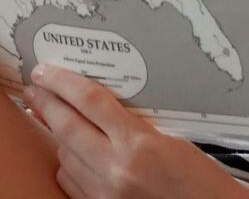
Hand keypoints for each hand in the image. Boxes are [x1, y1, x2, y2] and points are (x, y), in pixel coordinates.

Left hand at [24, 64, 248, 198]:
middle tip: (35, 88)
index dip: (65, 84)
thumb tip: (103, 109)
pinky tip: (73, 152)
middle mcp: (117, 169)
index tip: (48, 72)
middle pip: (68, 127)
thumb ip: (137, 125)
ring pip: (65, 155)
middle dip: (47, 104)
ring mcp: (104, 191)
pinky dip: (68, 162)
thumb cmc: (201, 178)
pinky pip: (70, 180)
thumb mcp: (176, 139)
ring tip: (56, 118)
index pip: (92, 103)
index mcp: (141, 145)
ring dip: (58, 134)